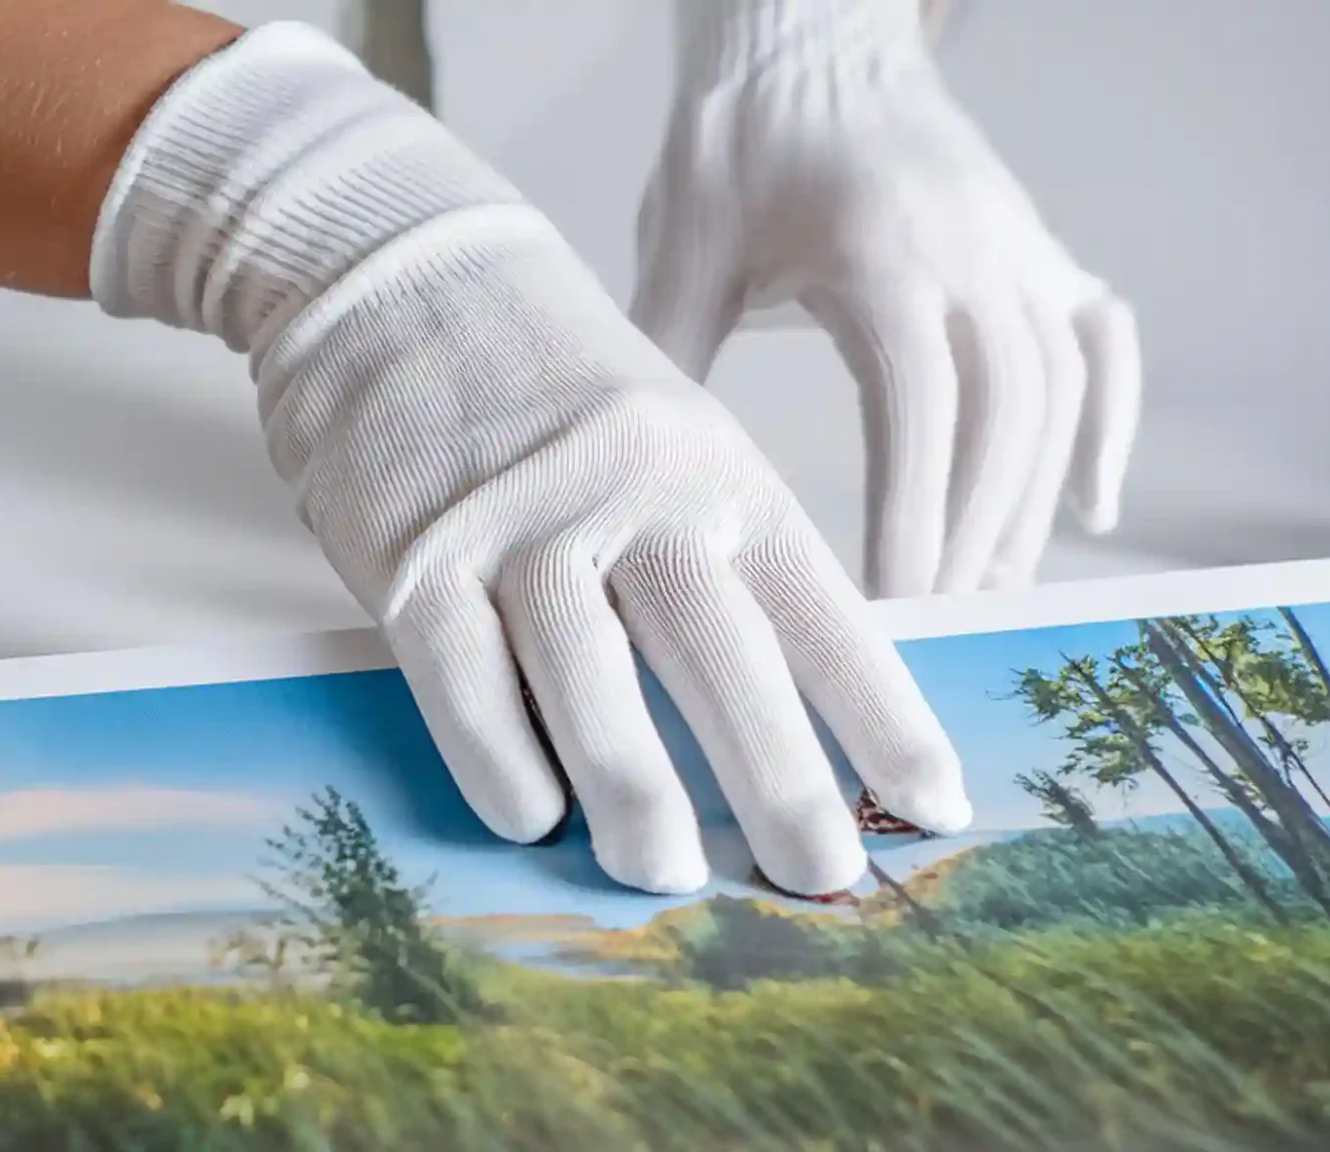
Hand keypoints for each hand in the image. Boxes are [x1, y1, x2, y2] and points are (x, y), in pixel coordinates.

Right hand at [94, 24, 969, 895]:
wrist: (395, 270)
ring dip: (635, 790)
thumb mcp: (663, 437)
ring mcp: (516, 524)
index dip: (881, 714)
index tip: (934, 804)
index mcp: (716, 469)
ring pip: (590, 677)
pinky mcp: (411, 552)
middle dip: (782, 780)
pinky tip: (529, 816)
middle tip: (824, 880)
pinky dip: (499, 755)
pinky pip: (461, 675)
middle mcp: (630, 496)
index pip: (820, 609)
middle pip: (721, 655)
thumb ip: (709, 552)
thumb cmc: (544, 382)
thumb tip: (774, 720)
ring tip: (666, 873)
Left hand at [630, 0, 1140, 597]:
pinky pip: (1100, 341)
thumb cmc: (738, 140)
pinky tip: (1086, 510)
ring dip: (1029, 499)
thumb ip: (665, 351)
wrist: (806, 43)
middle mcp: (975, 249)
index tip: (898, 604)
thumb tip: (625, 467)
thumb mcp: (686, 243)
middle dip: (973, 529)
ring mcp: (1020, 247)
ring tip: (990, 590)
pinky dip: (1107, 425)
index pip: (921, 409)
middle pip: (1005, 414)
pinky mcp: (1038, 248)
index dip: (914, 515)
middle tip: (938, 619)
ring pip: (1057, 391)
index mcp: (885, 251)